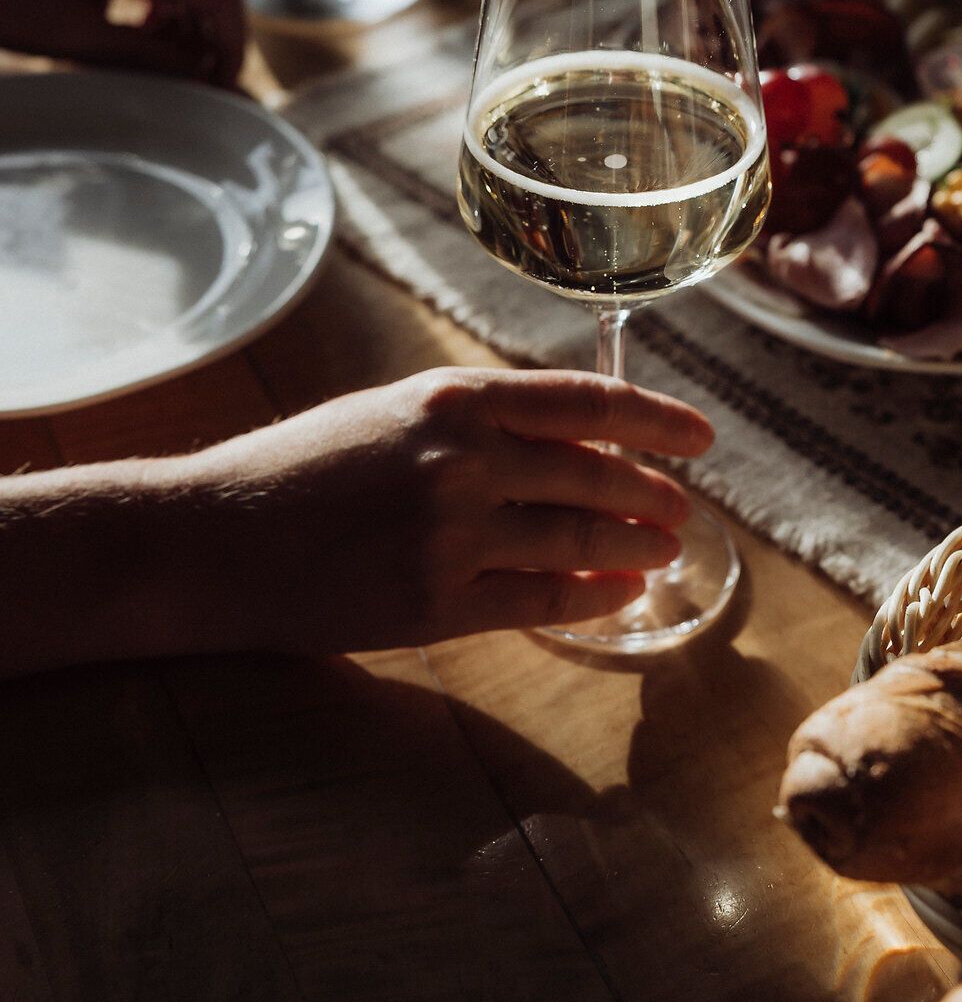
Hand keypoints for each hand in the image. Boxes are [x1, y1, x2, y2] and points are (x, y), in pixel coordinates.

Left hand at [0, 0, 244, 84]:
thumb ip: (150, 56)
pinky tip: (142, 41)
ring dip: (188, 33)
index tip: (226, 86)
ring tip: (167, 70)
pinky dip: (165, 18)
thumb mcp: (82, 37)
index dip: (233, 45)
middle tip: (201, 88)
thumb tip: (206, 79)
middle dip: (212, 42)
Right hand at [166, 368, 715, 651]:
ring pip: (578, 536)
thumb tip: (568, 432)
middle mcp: (461, 458)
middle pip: (594, 471)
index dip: (655, 418)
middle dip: (653, 491)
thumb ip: (475, 418)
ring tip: (663, 548)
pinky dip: (592, 594)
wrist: (220, 538)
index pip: (585, 400)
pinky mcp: (435, 604)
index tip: (701, 436)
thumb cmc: (304, 466)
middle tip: (683, 506)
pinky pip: (541, 599)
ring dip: (635, 544)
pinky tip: (620, 592)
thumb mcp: (393, 409)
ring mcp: (451, 534)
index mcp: (452, 397)